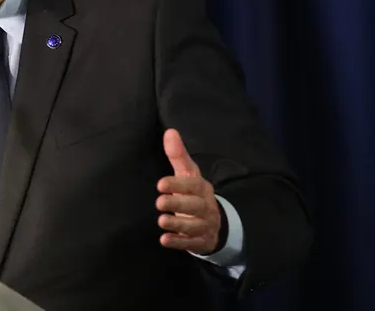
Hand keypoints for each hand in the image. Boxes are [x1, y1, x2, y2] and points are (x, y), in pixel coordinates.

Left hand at [156, 129, 220, 254]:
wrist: (216, 222)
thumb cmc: (194, 193)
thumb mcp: (188, 174)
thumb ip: (178, 155)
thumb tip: (170, 132)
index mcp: (201, 188)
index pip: (192, 185)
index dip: (178, 184)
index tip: (160, 184)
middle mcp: (205, 206)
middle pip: (195, 206)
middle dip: (178, 204)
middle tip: (159, 202)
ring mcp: (204, 225)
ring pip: (194, 226)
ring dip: (178, 224)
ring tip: (161, 221)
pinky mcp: (201, 241)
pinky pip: (192, 243)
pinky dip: (179, 242)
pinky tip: (165, 240)